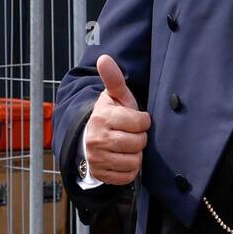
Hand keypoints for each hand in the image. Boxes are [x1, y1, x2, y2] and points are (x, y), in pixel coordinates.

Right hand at [83, 54, 150, 184]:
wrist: (89, 139)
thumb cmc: (111, 115)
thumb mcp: (115, 96)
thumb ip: (114, 79)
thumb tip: (104, 58)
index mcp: (102, 117)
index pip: (141, 122)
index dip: (143, 121)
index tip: (135, 119)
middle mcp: (96, 139)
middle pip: (139, 143)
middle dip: (139, 138)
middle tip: (130, 133)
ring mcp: (97, 158)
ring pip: (135, 160)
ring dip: (135, 154)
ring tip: (126, 145)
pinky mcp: (101, 174)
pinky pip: (128, 175)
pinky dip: (130, 169)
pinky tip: (122, 158)